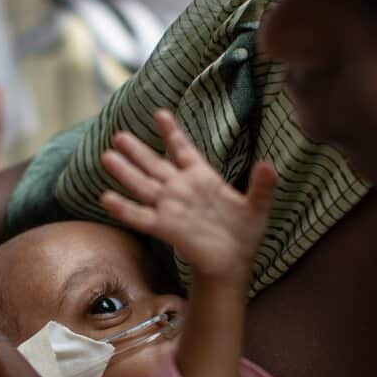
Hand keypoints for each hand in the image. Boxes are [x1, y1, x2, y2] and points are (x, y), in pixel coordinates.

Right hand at [100, 109, 277, 285]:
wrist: (234, 263)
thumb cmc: (245, 234)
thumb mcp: (258, 207)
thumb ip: (263, 186)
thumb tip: (270, 165)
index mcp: (202, 177)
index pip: (183, 149)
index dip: (171, 132)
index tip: (160, 113)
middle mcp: (181, 189)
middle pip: (154, 164)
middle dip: (137, 150)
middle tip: (119, 134)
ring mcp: (170, 207)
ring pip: (143, 185)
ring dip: (125, 171)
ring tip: (107, 156)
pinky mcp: (165, 227)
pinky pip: (140, 216)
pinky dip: (124, 208)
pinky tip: (106, 198)